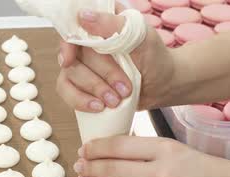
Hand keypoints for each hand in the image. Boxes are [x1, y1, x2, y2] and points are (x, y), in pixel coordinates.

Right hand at [56, 3, 174, 110]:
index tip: (68, 59)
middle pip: (74, 55)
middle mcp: (86, 40)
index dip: (67, 43)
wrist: (162, 86)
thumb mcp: (141, 37)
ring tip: (115, 100)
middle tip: (123, 87)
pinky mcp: (81, 84)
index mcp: (101, 21)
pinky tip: (98, 107)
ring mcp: (82, 63)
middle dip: (99, 75)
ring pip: (69, 75)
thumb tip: (83, 17)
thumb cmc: (155, 58)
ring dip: (93, 89)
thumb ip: (114, 25)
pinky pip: (66, 91)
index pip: (72, 26)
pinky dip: (80, 101)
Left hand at [73, 135, 229, 176]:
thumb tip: (118, 151)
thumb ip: (153, 152)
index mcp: (168, 150)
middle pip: (113, 169)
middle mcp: (161, 175)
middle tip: (79, 163)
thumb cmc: (218, 176)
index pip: (121, 146)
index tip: (86, 148)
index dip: (98, 147)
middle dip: (91, 166)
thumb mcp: (185, 152)